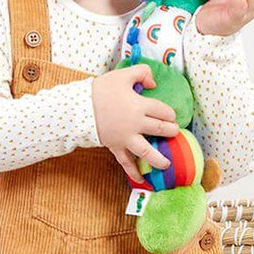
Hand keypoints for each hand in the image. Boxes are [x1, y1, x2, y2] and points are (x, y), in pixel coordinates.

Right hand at [92, 63, 178, 184]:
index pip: (162, 111)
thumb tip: (153, 84)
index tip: (171, 116)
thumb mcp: (122, 75)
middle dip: (170, 131)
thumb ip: (142, 73)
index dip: (170, 113)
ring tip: (167, 164)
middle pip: (159, 129)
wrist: (79, 107)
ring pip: (146, 151)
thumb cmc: (101, 90)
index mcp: (139, 106)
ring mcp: (126, 138)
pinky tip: (142, 180)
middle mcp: (135, 124)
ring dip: (158, 159)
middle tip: (174, 132)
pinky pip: (126, 162)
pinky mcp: (116, 147)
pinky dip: (133, 172)